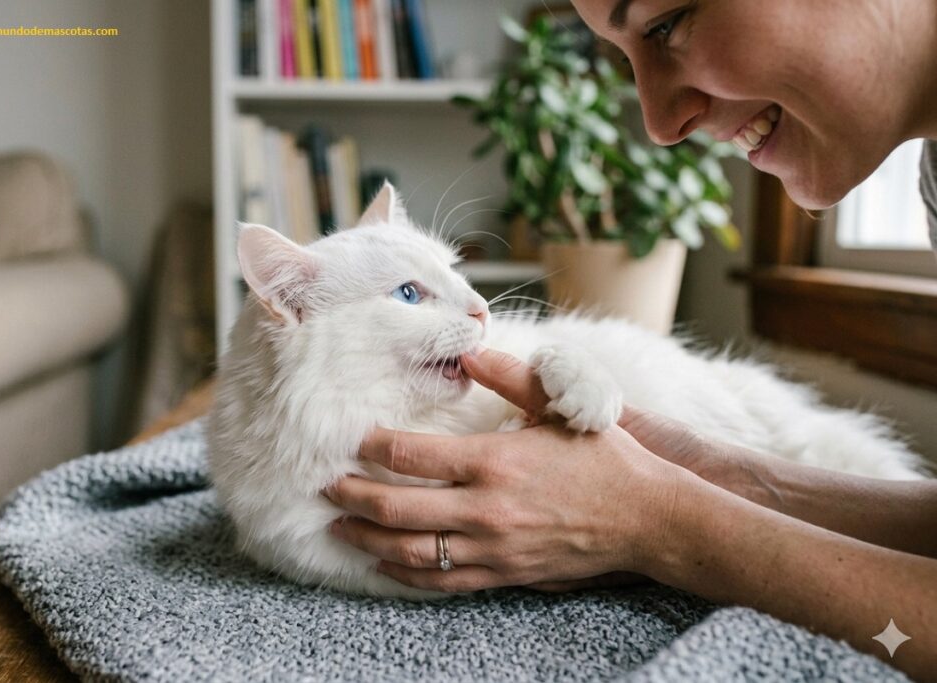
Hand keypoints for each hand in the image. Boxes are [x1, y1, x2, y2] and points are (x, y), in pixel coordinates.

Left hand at [323, 348, 686, 591]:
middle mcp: (484, 509)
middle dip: (352, 498)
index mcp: (493, 461)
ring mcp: (491, 548)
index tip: (354, 440)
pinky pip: (441, 581)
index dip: (373, 447)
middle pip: (395, 509)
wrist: (646, 519)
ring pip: (410, 552)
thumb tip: (468, 349)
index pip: (410, 455)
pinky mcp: (503, 574)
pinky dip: (405, 574)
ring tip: (340, 528)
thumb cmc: (604, 460)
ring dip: (367, 541)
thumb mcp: (558, 409)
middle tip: (326, 487)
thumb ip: (510, 377)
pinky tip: (385, 564)